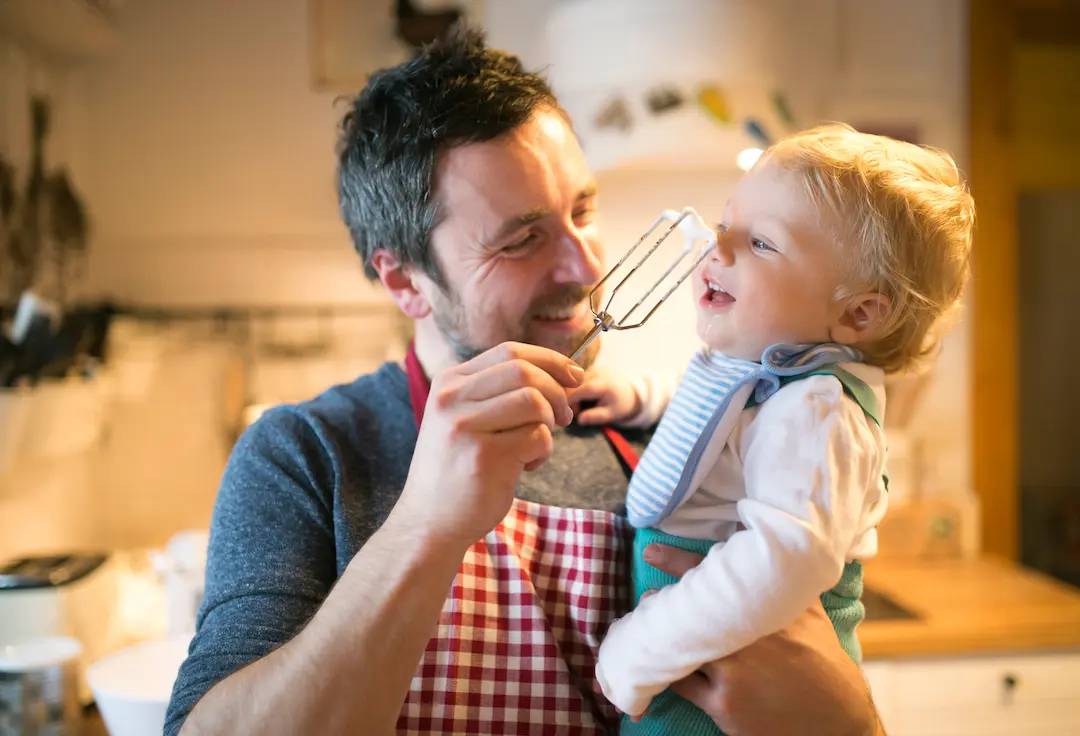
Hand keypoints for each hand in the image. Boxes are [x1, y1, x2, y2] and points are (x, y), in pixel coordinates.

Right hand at [392, 342, 584, 551]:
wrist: (428, 523)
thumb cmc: (457, 469)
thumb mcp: (464, 418)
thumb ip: (498, 393)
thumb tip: (562, 373)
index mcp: (449, 383)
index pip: (510, 351)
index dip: (550, 360)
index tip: (574, 376)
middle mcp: (452, 399)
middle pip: (525, 371)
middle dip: (557, 391)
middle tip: (563, 418)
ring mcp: (466, 427)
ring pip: (534, 402)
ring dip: (549, 424)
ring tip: (536, 446)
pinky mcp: (485, 457)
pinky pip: (538, 437)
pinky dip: (543, 452)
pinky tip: (525, 466)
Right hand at [567, 366, 640, 424]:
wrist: (630, 391)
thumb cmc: (620, 405)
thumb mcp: (611, 414)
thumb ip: (596, 416)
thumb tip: (580, 420)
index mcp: (605, 384)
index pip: (581, 389)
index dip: (570, 400)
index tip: (566, 412)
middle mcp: (598, 372)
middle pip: (574, 385)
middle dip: (570, 399)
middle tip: (576, 413)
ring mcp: (593, 368)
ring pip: (573, 382)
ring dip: (573, 395)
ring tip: (582, 405)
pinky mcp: (590, 368)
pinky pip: (576, 379)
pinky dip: (576, 389)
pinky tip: (584, 397)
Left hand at [642, 543, 882, 735]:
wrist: (837, 718)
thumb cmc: (821, 658)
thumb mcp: (808, 612)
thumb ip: (781, 578)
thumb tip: (754, 537)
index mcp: (769, 607)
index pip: (717, 576)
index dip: (679, 562)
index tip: (652, 553)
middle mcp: (750, 636)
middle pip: (692, 612)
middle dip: (661, 602)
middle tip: (646, 598)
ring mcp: (734, 672)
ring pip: (681, 647)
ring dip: (661, 636)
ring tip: (647, 627)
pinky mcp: (724, 705)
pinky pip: (682, 683)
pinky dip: (671, 670)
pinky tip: (663, 664)